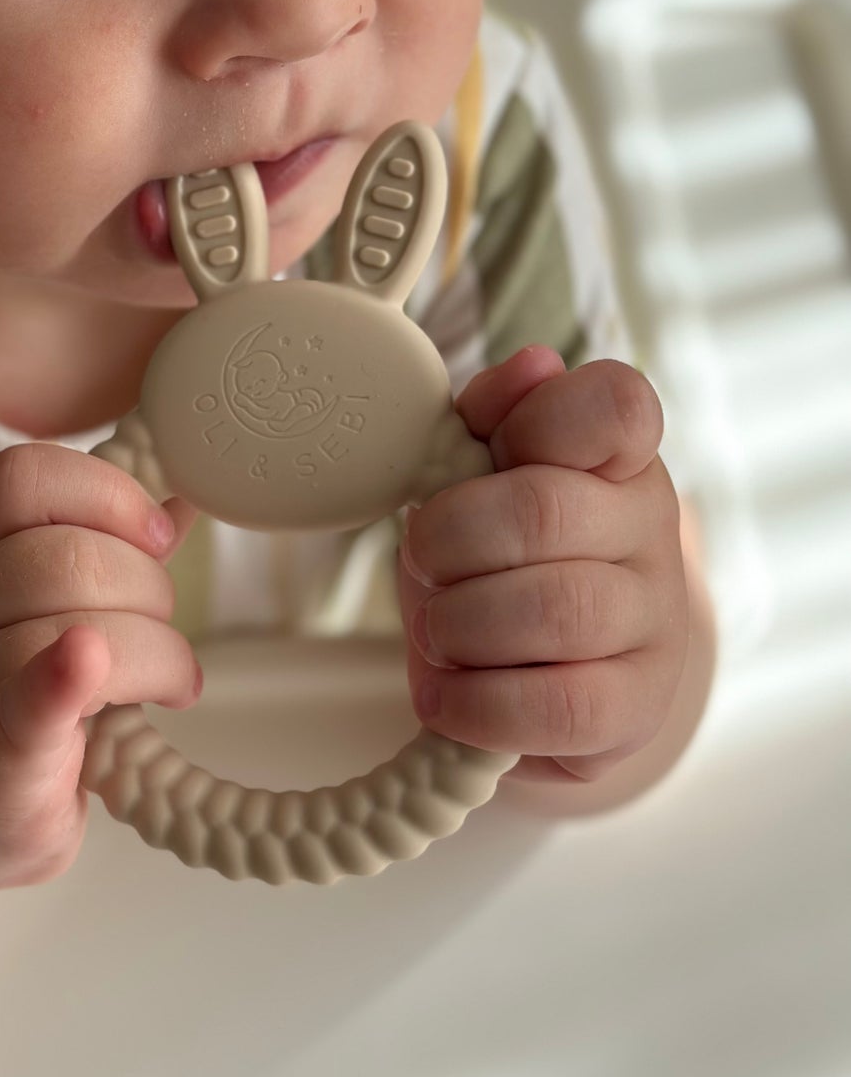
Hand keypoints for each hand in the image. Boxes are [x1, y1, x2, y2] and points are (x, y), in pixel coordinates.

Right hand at [0, 443, 199, 891]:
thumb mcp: (12, 609)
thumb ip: (89, 552)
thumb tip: (181, 501)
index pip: (21, 478)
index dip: (106, 493)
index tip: (157, 535)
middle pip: (66, 556)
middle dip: (147, 588)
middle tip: (160, 634)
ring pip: (77, 628)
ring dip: (155, 653)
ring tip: (166, 682)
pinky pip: (25, 713)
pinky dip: (59, 684)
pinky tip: (85, 666)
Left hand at [397, 347, 689, 785]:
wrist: (543, 673)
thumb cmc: (499, 558)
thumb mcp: (480, 478)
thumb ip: (492, 417)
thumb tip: (531, 367)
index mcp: (617, 458)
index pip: (616, 405)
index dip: (537, 419)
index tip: (486, 452)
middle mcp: (650, 533)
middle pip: (543, 511)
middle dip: (448, 538)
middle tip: (423, 560)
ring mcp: (653, 624)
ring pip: (553, 609)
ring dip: (458, 624)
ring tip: (436, 631)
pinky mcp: (636, 709)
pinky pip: (557, 706)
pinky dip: (474, 702)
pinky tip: (447, 692)